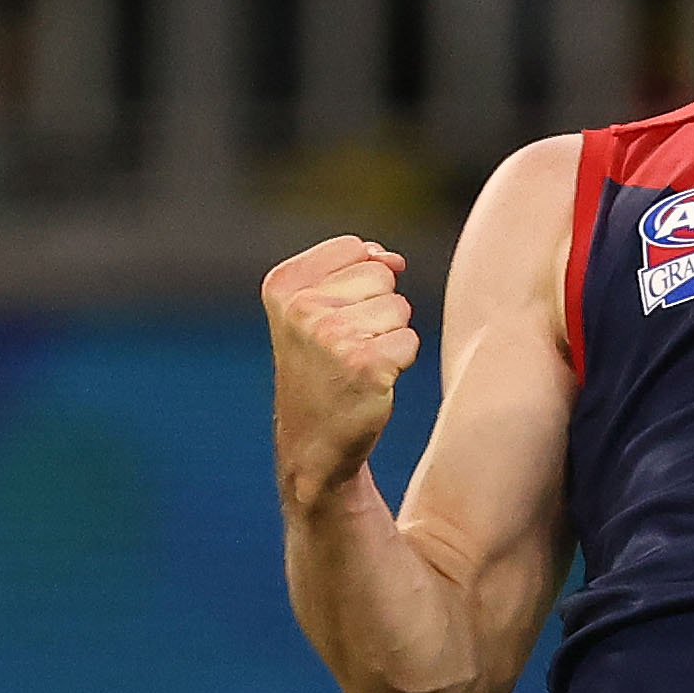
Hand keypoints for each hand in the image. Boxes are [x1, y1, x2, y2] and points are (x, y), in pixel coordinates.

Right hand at [267, 233, 421, 504]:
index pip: (355, 248)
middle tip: (345, 347)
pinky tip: (371, 381)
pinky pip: (410, 340)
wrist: (312, 444)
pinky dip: (399, 361)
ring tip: (356, 364)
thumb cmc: (320, 370)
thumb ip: (352, 267)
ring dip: (388, 336)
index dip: (358, 282)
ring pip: (400, 307)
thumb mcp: (315, 309)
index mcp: (282, 285)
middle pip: (381, 275)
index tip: (331, 318)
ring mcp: (332, 336)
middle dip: (376, 308)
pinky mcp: (366, 365)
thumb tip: (393, 258)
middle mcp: (301, 308)